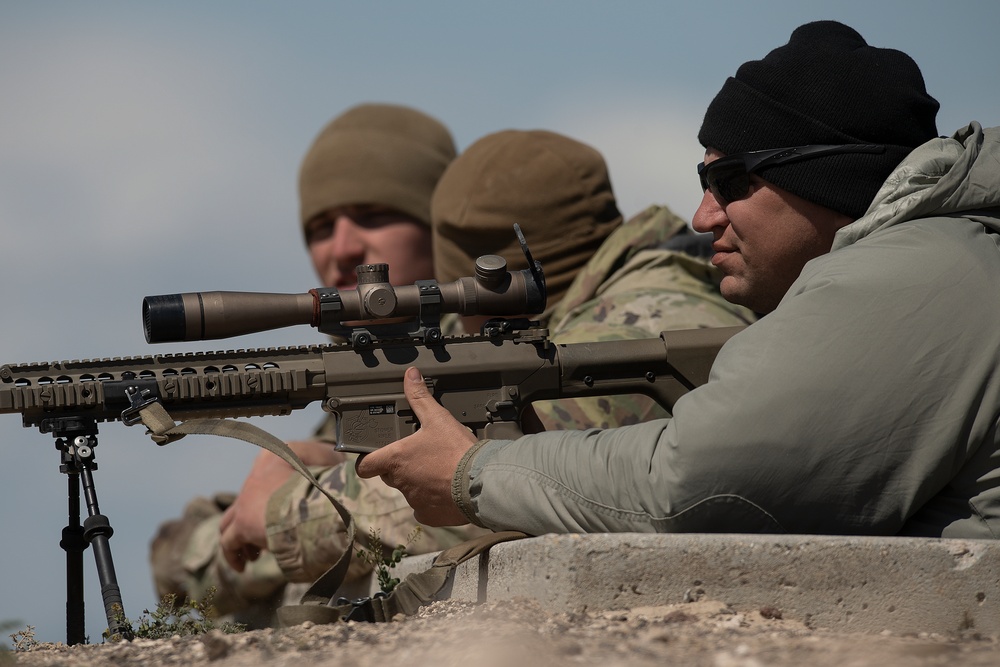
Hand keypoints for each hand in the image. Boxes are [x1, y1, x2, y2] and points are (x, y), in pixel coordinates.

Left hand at [219, 439, 343, 570]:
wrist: (321, 500)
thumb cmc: (329, 483)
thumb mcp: (329, 466)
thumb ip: (323, 467)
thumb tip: (333, 471)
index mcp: (275, 456)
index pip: (265, 471)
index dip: (271, 495)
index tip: (281, 512)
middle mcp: (256, 474)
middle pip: (246, 499)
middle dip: (253, 519)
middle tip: (265, 538)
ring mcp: (246, 498)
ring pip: (231, 521)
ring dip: (241, 538)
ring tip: (253, 556)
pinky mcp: (243, 523)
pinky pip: (229, 542)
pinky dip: (234, 554)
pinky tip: (243, 567)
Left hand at [356, 366, 476, 525]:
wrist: (480, 482)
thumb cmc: (456, 451)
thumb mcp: (437, 418)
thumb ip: (420, 397)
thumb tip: (410, 375)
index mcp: (396, 459)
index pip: (365, 466)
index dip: (367, 461)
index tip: (372, 458)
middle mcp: (400, 482)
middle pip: (389, 475)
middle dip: (400, 467)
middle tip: (419, 455)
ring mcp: (414, 500)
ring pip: (409, 491)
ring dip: (418, 482)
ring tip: (439, 471)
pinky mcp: (430, 515)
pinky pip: (424, 509)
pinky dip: (431, 501)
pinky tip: (445, 490)